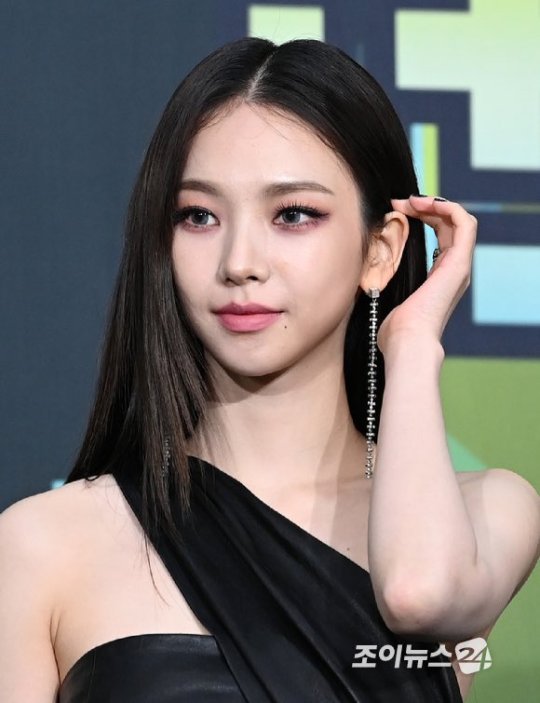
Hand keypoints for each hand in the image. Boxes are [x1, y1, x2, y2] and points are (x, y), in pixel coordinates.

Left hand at [376, 195, 476, 354]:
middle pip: (449, 225)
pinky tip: (423, 205)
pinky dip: (447, 208)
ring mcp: (459, 267)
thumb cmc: (393, 329)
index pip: (441, 235)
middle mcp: (453, 270)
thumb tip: (363, 265)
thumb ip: (384, 278)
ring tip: (410, 201)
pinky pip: (465, 224)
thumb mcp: (386, 295)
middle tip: (400, 202)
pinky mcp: (459, 264)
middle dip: (425, 207)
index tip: (395, 211)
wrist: (406, 342)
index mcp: (439, 277)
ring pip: (459, 220)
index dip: (421, 217)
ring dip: (435, 204)